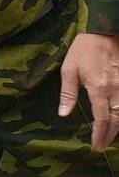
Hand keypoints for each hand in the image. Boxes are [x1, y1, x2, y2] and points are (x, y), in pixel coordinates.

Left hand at [58, 32, 118, 149]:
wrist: (105, 31)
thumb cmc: (84, 49)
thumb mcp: (69, 68)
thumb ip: (68, 92)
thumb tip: (63, 113)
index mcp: (98, 88)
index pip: (102, 118)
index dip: (100, 134)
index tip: (96, 145)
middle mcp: (116, 90)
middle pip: (117, 120)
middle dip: (110, 135)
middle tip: (103, 145)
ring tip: (111, 136)